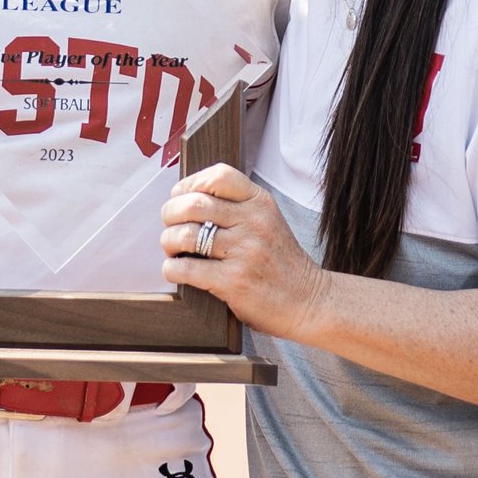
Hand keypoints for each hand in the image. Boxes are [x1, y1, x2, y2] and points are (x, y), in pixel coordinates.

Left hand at [160, 163, 325, 342]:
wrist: (309, 302)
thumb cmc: (281, 263)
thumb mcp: (268, 221)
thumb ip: (237, 207)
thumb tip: (187, 197)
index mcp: (260, 203)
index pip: (218, 175)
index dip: (191, 183)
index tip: (180, 196)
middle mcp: (253, 223)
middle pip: (194, 203)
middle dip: (170, 213)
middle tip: (169, 224)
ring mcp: (244, 252)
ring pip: (186, 235)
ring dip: (168, 242)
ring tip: (171, 249)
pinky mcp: (234, 282)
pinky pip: (187, 269)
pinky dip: (172, 269)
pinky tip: (175, 271)